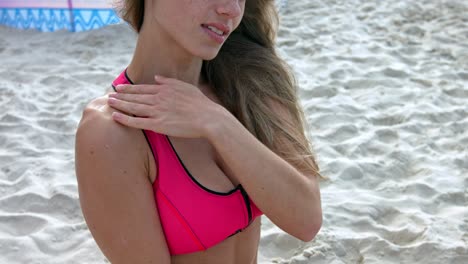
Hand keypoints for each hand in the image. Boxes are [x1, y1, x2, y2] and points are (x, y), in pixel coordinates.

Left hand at [107, 75, 221, 138]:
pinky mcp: (158, 125)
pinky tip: (116, 116)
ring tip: (109, 102)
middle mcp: (158, 99)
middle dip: (121, 95)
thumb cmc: (200, 104)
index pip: (142, 88)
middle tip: (110, 95)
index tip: (120, 88)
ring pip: (134, 108)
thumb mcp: (185, 86)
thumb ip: (169, 82)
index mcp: (164, 90)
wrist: (208, 118)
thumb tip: (156, 78)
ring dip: (120, 105)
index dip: (129, 88)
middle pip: (135, 97)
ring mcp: (157, 112)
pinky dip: (126, 119)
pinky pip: (138, 122)